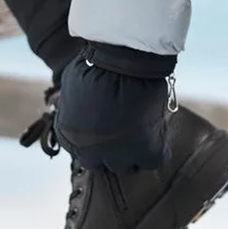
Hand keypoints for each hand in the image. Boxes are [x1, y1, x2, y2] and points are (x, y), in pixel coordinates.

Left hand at [55, 52, 170, 172]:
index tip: (106, 130)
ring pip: (128, 166)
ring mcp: (118, 156)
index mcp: (69, 136)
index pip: (82, 151)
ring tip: (143, 131)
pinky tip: (158, 134)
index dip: (96, 141)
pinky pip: (153, 161)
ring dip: (134, 151)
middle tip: (126, 130)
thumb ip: (77, 106)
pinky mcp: (145, 152)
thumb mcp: (74, 87)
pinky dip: (157, 150)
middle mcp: (90, 152)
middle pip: (103, 163)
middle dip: (113, 150)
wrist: (122, 62)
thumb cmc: (97, 65)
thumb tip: (86, 107)